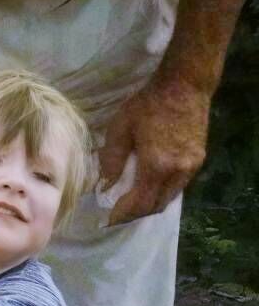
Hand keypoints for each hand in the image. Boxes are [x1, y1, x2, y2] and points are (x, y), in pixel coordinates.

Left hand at [99, 77, 209, 225]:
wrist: (185, 85)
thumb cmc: (148, 104)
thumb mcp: (120, 129)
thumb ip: (111, 160)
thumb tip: (105, 185)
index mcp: (156, 166)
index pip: (139, 203)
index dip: (122, 215)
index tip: (108, 220)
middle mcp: (177, 172)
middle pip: (156, 205)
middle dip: (135, 214)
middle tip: (118, 214)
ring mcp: (191, 166)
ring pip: (169, 198)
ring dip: (150, 205)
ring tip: (131, 203)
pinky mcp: (199, 159)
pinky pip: (178, 187)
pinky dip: (162, 192)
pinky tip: (149, 187)